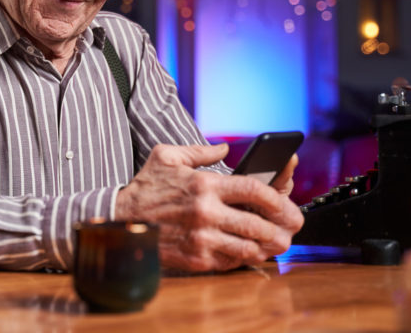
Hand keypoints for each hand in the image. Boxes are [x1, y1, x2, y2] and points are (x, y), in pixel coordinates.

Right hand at [115, 143, 303, 271]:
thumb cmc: (145, 188)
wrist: (120, 220)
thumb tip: (225, 147)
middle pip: (259, 225)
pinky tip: (246, 251)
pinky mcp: (195, 259)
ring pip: (249, 249)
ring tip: (274, 244)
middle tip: (290, 229)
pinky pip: (231, 263)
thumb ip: (200, 151)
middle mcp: (206, 213)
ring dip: (266, 248)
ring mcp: (201, 239)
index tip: (285, 203)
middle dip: (282, 228)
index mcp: (204, 185)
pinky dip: (243, 259)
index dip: (278, 198)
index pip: (254, 191)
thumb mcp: (166, 157)